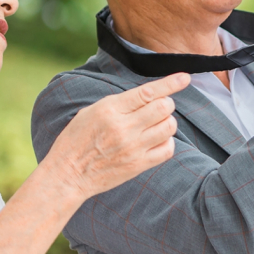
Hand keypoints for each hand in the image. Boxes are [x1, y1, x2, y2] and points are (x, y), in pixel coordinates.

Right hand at [44, 72, 190, 199]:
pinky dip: (167, 142)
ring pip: (169, 127)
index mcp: (110, 109)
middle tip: (160, 106)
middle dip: (167, 103)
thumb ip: (119, 103)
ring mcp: (133, 148)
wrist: (68, 175)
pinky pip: (167, 149)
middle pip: (164, 107)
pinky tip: (157, 140)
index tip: (185, 78)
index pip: (148, 92)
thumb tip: (147, 95)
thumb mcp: (91, 111)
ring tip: (156, 124)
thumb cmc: (76, 140)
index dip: (171, 83)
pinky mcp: (138, 165)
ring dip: (168, 121)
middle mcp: (124, 127)